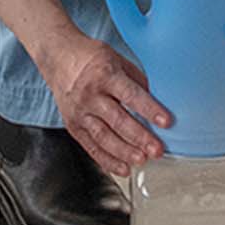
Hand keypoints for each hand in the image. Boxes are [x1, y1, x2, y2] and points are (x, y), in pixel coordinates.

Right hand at [46, 31, 173, 176]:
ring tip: (142, 160)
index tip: (166, 122)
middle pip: (118, 120)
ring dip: (124, 152)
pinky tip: (122, 167)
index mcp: (105, 75)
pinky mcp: (72, 125)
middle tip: (156, 150)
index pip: (131, 95)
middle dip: (140, 138)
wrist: (58, 56)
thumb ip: (136, 80)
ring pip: (104, 137)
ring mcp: (80, 112)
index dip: (150, 110)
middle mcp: (91, 95)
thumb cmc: (90, 56)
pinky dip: (106, 160)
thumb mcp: (117, 58)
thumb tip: (154, 101)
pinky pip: (90, 146)